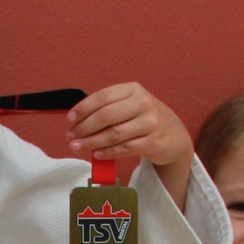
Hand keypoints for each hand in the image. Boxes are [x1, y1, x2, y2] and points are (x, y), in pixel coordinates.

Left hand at [68, 83, 193, 208]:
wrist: (174, 135)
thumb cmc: (144, 119)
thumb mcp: (130, 105)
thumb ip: (108, 108)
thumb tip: (76, 121)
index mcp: (133, 90)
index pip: (103, 97)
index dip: (83, 109)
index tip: (70, 120)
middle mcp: (143, 103)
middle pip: (106, 116)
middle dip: (84, 127)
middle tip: (71, 137)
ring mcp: (150, 123)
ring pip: (114, 134)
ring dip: (91, 142)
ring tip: (77, 147)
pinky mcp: (154, 142)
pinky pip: (124, 149)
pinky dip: (107, 152)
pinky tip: (96, 154)